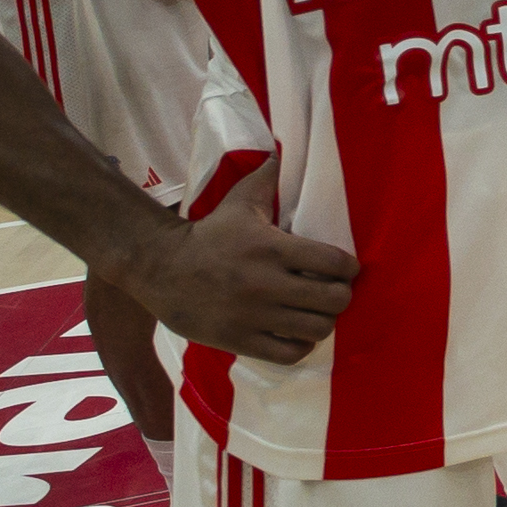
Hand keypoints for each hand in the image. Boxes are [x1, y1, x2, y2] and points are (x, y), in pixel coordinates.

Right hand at [121, 161, 355, 365]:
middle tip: (332, 294)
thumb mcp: (237, 203)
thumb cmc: (207, 235)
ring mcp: (253, 315)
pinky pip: (290, 354)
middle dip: (340, 297)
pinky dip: (301, 346)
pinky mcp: (239, 340)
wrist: (158, 268)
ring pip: (317, 329)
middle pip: (334, 301)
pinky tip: (296, 335)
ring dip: (323, 322)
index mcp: (271, 248)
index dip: (349, 269)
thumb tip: (280, 152)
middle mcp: (266, 283)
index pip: (335, 263)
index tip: (344, 269)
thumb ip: (265, 180)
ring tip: (315, 314)